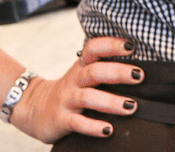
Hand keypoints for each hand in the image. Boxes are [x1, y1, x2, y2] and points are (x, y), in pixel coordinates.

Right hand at [10, 36, 142, 142]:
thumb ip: (104, 67)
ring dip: (111, 102)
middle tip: (139, 75)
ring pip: (88, 97)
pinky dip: (93, 127)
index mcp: (81, 65)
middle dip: (118, 72)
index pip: (94, 48)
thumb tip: (141, 64)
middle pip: (95, 71)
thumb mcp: (83, 74)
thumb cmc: (71, 89)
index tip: (131, 45)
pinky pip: (77, 123)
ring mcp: (66, 100)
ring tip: (132, 106)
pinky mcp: (61, 120)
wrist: (34, 108)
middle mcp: (74, 80)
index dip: (111, 44)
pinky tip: (109, 130)